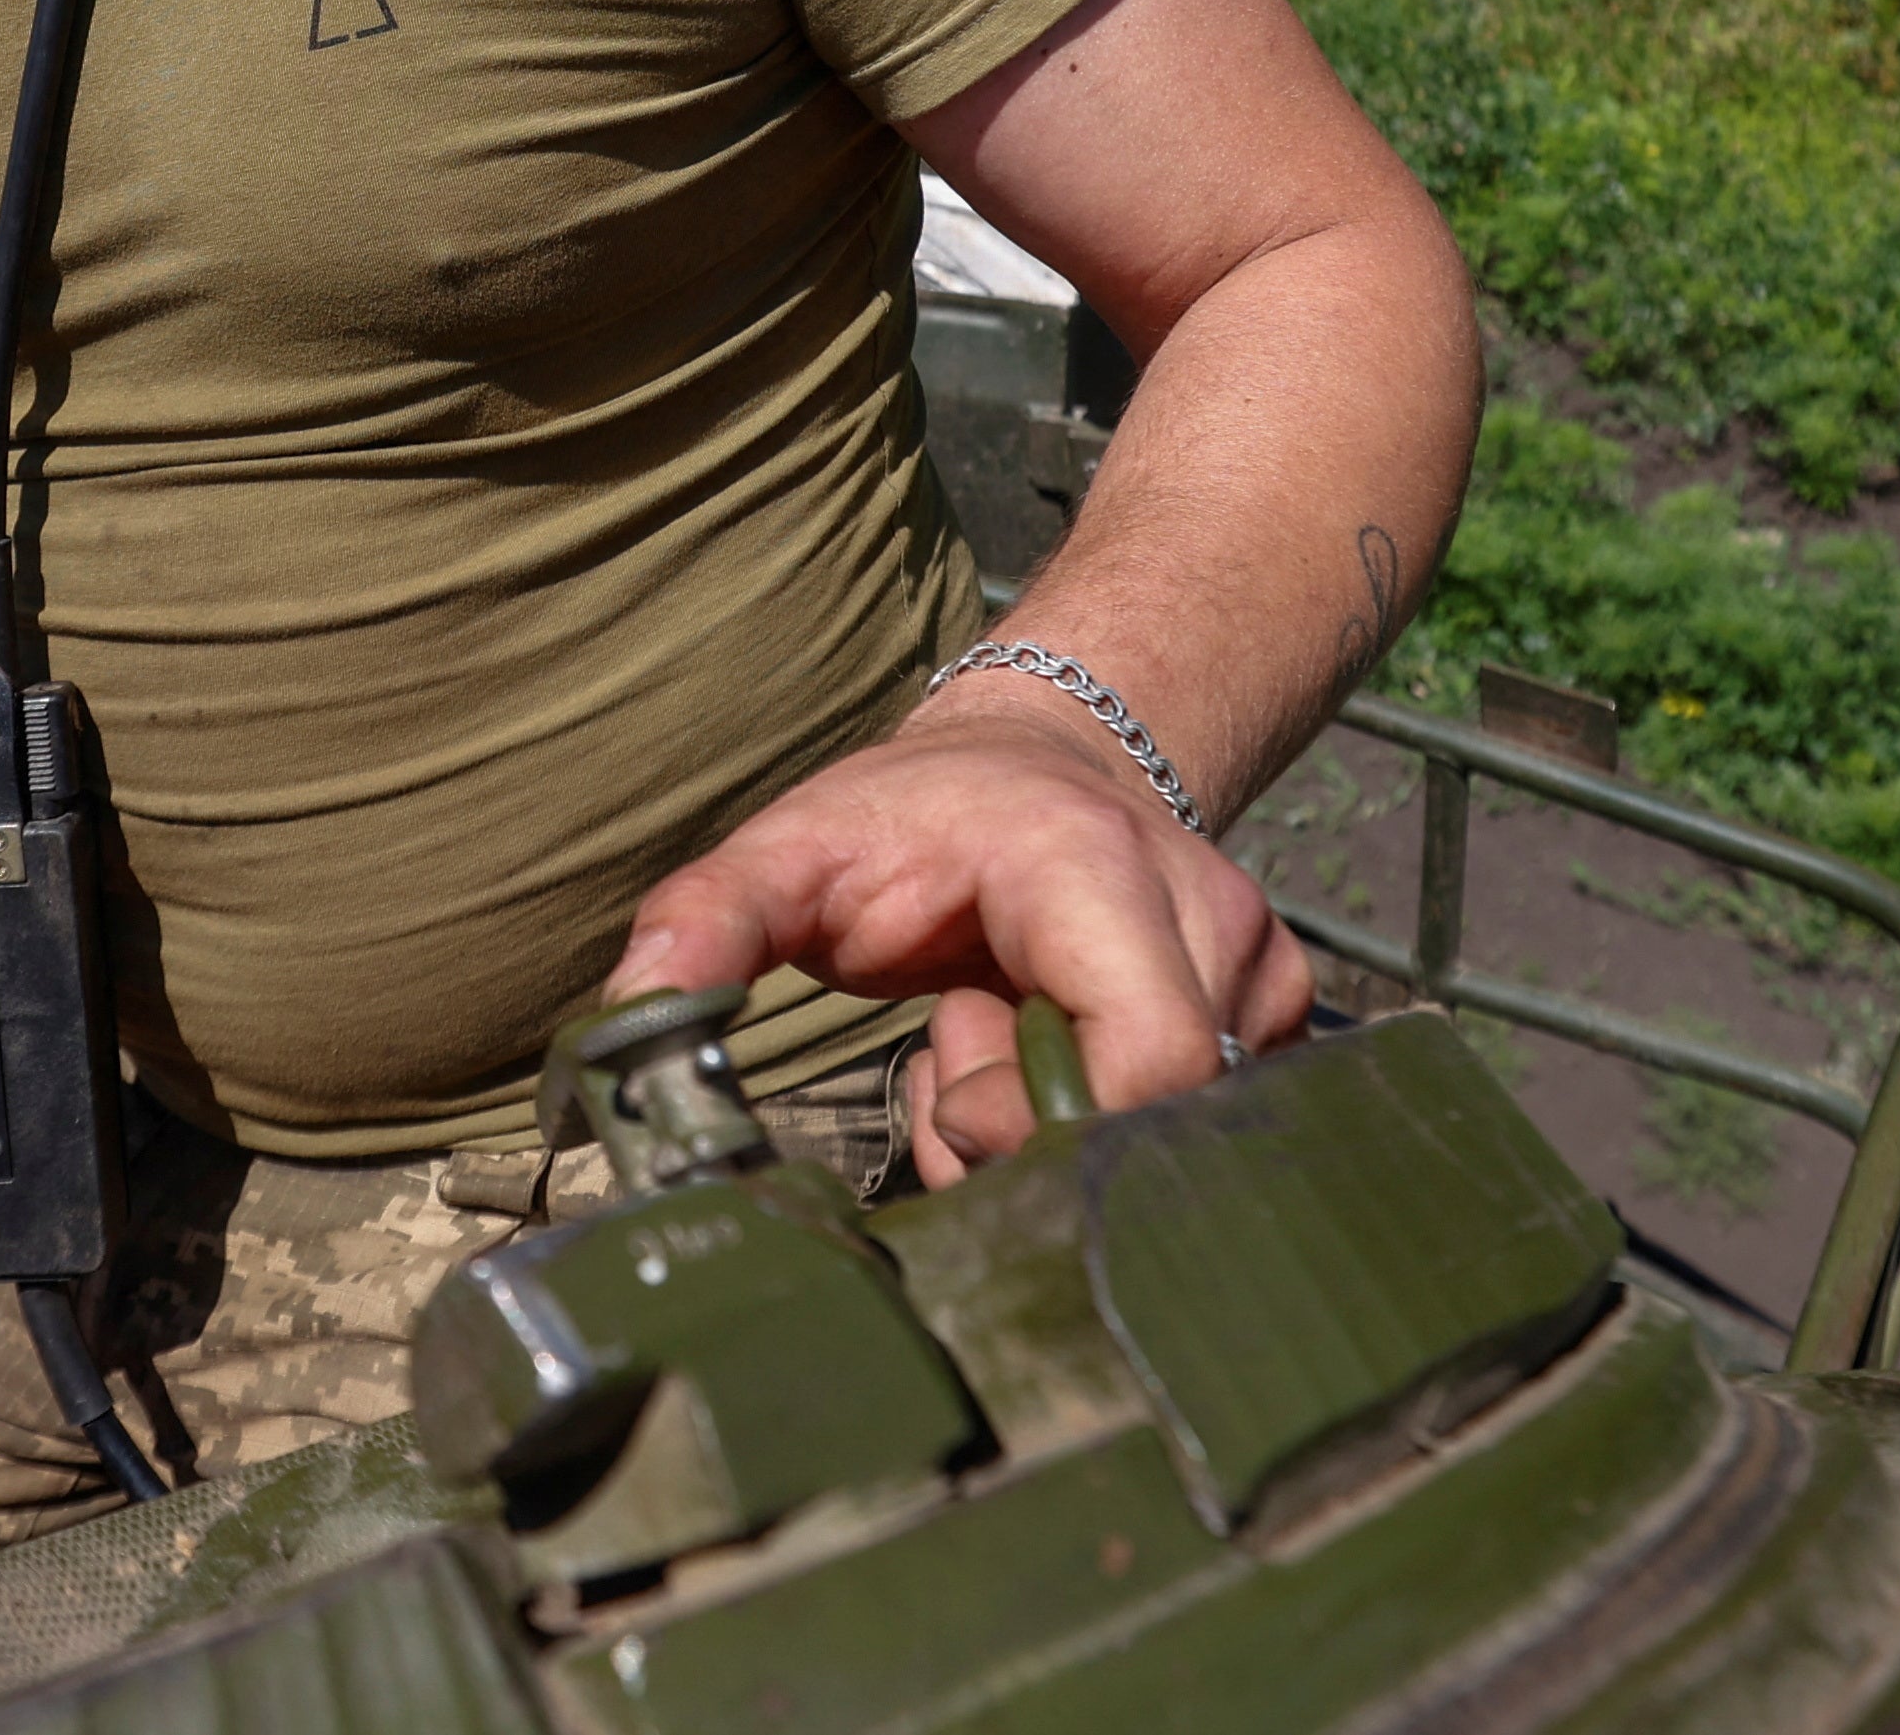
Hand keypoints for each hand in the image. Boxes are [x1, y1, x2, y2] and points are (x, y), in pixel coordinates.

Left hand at [609, 687, 1314, 1188]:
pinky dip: (1101, 1113)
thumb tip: (628, 1015)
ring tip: (992, 1030)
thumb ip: (705, 920)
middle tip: (951, 1054)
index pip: (1148, 1057)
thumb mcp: (790, 850)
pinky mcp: (1271, 1015)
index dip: (1039, 1119)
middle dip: (1029, 1128)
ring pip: (1167, 1134)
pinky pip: (1190, 1126)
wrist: (1030, 764)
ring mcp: (1254, 967)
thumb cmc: (908, 819)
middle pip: (1152, 1116)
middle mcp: (1206, 911)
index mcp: (1096, 868)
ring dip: (1052, 1117)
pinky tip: (1046, 1046)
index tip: (946, 1082)